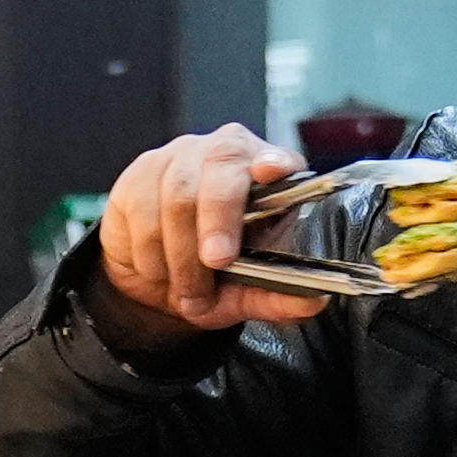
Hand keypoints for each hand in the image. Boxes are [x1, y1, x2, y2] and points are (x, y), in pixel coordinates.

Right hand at [85, 125, 325, 348]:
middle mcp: (225, 154)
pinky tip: (159, 268)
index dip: (273, 161)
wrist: (157, 280)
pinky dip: (151, 252)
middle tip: (217, 261)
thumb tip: (314, 301)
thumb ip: (279, 296)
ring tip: (188, 289)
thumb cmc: (212, 274)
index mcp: (266, 174)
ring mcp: (181, 156)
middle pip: (222, 167)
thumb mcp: (247, 292)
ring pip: (178, 196)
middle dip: (219, 219)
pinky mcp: (142, 171)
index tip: (271, 171)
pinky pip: (143, 209)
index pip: (276, 156)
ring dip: (182, 255)